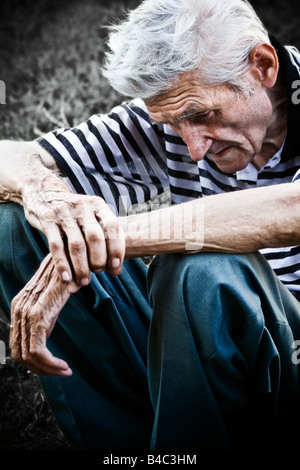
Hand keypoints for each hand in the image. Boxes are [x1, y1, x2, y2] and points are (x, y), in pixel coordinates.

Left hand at [10, 253, 79, 374]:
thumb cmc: (68, 277)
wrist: (75, 259)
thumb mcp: (52, 300)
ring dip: (47, 369)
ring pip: (29, 356)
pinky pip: (38, 350)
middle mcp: (18, 310)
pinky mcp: (38, 315)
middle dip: (40, 369)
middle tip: (61, 372)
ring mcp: (26, 313)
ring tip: (65, 371)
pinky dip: (50, 363)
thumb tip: (45, 336)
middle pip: (19, 354)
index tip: (54, 367)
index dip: (34, 362)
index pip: (18, 345)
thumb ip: (44, 317)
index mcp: (19, 307)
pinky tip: (64, 366)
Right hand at [21, 172, 124, 284]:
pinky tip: (66, 277)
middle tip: (98, 272)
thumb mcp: (92, 218)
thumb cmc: (75, 214)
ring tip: (84, 281)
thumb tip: (117, 270)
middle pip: (95, 237)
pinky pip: (56, 245)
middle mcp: (83, 207)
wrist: (44, 192)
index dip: (117, 248)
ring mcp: (64, 212)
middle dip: (98, 259)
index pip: (113, 226)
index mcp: (98, 205)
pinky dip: (62, 264)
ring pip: (76, 244)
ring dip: (82, 266)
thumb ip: (105, 241)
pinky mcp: (47, 220)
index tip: (116, 267)